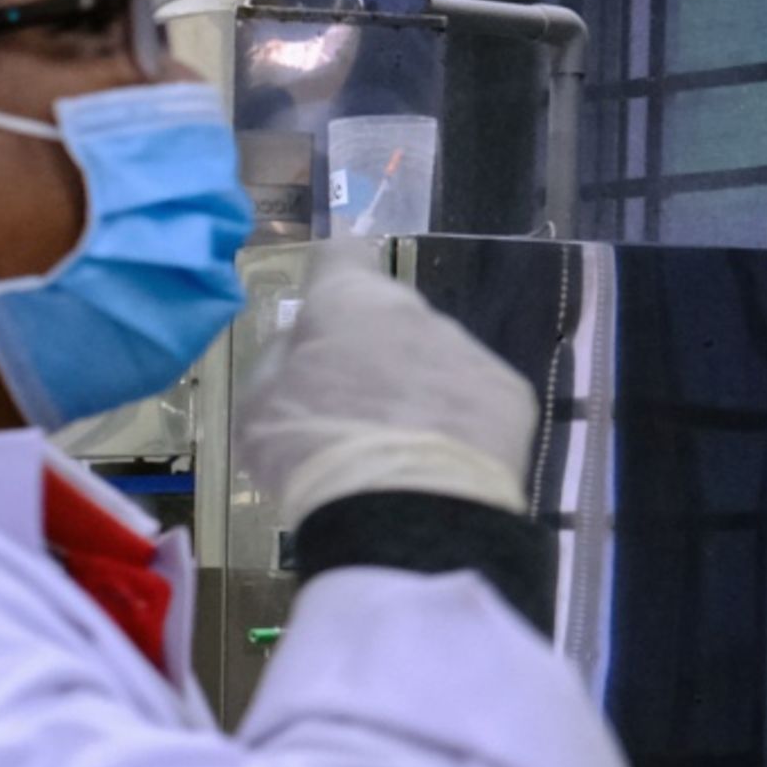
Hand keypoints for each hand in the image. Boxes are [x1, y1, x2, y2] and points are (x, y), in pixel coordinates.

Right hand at [237, 265, 536, 530]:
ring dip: (412, 388)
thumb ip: (279, 363)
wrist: (402, 510)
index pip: (340, 256)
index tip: (325, 284)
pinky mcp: (509, 394)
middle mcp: (415, 311)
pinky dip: (452, 421)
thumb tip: (300, 346)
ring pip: (431, 359)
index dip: (330, 268)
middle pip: (387, 319)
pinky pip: (471, 399)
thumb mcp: (257, 406)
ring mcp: (468, 350)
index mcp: (347, 303)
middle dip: (369, 350)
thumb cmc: (310, 448)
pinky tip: (431, 461)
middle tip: (346, 406)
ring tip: (392, 446)